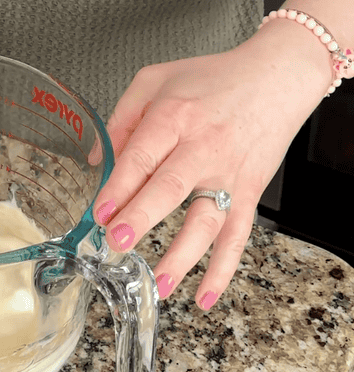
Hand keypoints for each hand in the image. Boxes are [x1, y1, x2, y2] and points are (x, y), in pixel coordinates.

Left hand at [92, 25, 329, 308]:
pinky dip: (224, 269)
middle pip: (170, 187)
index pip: (142, 155)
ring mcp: (229, 172)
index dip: (118, 186)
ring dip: (182, 255)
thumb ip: (122, 117)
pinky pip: (238, 235)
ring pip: (207, 220)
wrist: (274, 77)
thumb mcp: (157, 79)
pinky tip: (205, 294)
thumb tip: (97, 161)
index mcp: (175, 116)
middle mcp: (203, 146)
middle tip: (117, 243)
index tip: (98, 213)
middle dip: (141, 218)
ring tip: (158, 282)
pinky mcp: (250, 190)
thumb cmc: (213, 78)